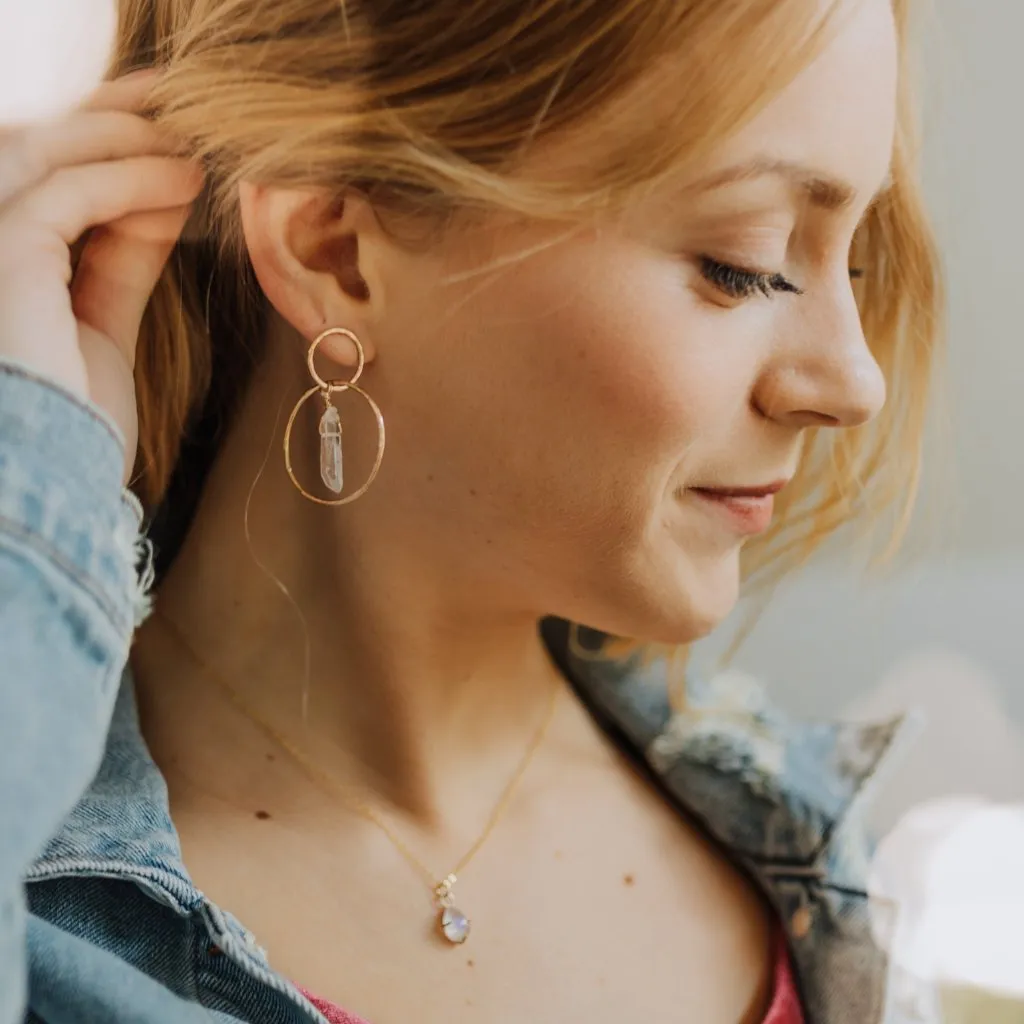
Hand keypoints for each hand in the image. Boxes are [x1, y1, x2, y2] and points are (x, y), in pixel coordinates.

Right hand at [0, 69, 203, 479]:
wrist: (56, 487)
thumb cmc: (72, 426)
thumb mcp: (102, 323)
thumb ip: (121, 259)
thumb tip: (163, 200)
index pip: (39, 179)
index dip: (99, 145)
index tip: (163, 132)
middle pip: (35, 150)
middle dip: (110, 118)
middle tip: (180, 103)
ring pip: (46, 157)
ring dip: (126, 139)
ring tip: (194, 141)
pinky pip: (68, 196)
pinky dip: (130, 182)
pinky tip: (183, 182)